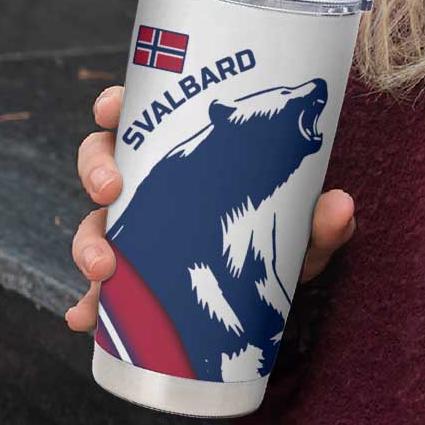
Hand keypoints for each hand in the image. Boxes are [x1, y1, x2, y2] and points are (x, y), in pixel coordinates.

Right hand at [64, 85, 356, 330]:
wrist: (275, 294)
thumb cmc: (283, 239)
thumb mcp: (304, 230)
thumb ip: (323, 221)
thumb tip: (340, 206)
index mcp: (188, 154)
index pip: (142, 117)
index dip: (115, 105)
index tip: (111, 109)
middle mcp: (155, 185)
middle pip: (102, 161)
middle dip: (95, 172)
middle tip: (111, 192)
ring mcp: (140, 230)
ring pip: (94, 221)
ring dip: (88, 241)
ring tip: (103, 270)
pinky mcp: (134, 277)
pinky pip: (100, 287)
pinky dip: (87, 303)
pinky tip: (85, 318)